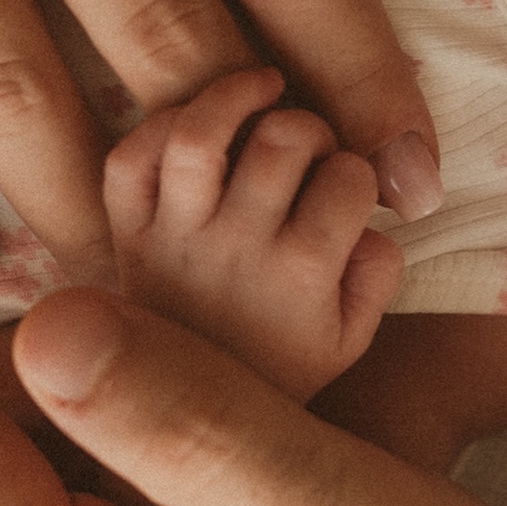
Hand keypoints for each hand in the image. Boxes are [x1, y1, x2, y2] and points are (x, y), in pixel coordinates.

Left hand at [0, 289, 506, 505]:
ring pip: (36, 493)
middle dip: (90, 394)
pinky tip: (249, 482)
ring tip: (255, 434)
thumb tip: (53, 324)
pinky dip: (148, 480)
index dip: (54, 352)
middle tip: (235, 387)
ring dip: (127, 434)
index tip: (179, 343)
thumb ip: (192, 426)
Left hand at [106, 67, 401, 398]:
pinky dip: (161, 125)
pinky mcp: (126, 235)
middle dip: (311, 126)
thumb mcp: (352, 338)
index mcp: (304, 273)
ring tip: (263, 88)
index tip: (349, 190)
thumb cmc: (278, 367)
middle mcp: (238, 249)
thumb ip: (380, 273)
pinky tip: (197, 121)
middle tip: (310, 150)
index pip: (351, 176)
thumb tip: (374, 216)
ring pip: (199, 133)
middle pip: (285, 137)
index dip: (359, 170)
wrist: (186, 417)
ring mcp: (175, 239)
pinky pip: (129, 159)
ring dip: (238, 94)